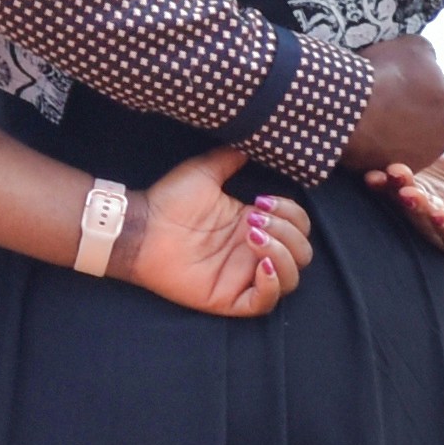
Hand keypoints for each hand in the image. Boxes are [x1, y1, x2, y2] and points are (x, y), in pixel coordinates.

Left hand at [126, 152, 308, 316]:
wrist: (142, 227)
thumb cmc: (168, 201)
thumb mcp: (206, 172)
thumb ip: (230, 159)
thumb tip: (252, 142)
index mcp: (254, 225)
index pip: (298, 227)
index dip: (291, 213)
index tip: (261, 200)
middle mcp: (254, 252)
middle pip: (301, 253)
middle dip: (288, 232)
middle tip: (254, 218)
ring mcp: (243, 277)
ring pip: (290, 279)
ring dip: (282, 254)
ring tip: (253, 235)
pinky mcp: (229, 298)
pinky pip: (264, 302)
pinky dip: (271, 285)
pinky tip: (261, 264)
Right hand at [348, 33, 443, 169]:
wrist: (352, 107)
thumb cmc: (385, 73)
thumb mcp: (415, 46)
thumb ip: (427, 56)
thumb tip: (426, 62)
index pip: (436, 94)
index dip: (413, 86)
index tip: (394, 81)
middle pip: (422, 121)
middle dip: (405, 112)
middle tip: (380, 99)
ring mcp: (417, 161)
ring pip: (403, 141)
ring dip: (389, 130)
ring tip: (366, 115)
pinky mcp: (391, 174)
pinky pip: (382, 156)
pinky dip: (372, 146)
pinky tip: (358, 130)